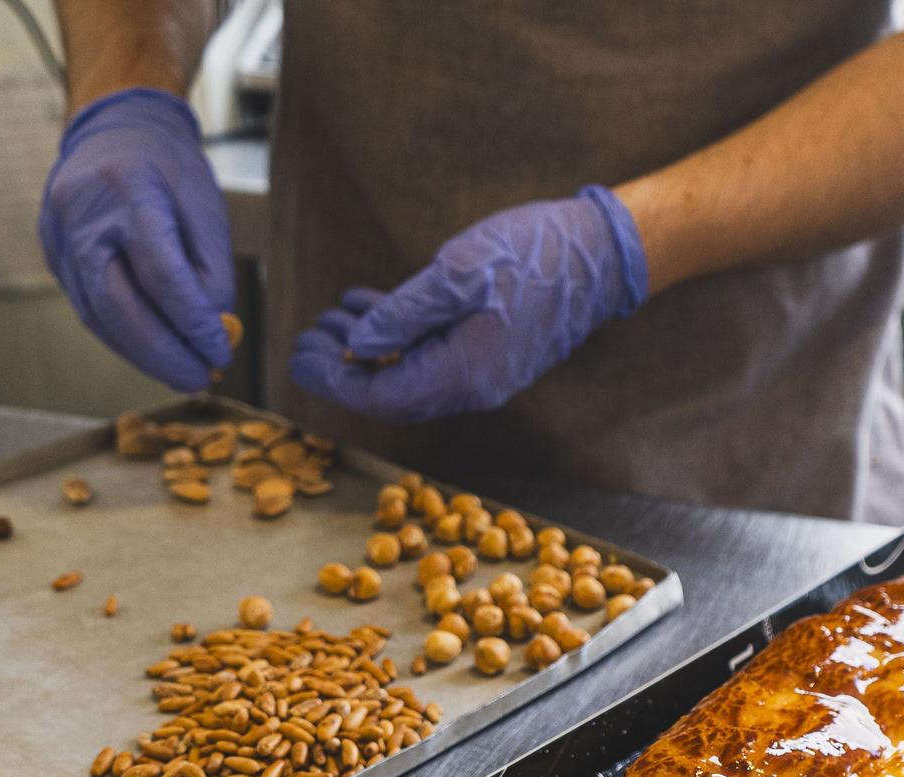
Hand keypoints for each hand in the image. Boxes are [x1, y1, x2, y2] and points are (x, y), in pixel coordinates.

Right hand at [39, 88, 235, 391]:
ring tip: (183, 373)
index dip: (192, 321)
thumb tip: (212, 331)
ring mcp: (59, 234)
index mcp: (128, 187)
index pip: (161, 273)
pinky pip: (88, 308)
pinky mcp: (52, 252)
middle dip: (162, 352)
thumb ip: (211, 268)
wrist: (114, 129)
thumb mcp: (205, 205)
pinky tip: (153, 354)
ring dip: (142, 354)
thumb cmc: (168, 168)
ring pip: (97, 314)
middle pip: (118, 303)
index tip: (220, 350)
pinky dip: (123, 339)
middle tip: (198, 378)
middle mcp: (83, 213)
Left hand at [289, 186, 647, 422]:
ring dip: (370, 351)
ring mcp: (486, 375)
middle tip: (309, 334)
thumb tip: (361, 345)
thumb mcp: (459, 271)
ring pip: (411, 377)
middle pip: (393, 395)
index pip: (383, 396)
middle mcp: (475, 386)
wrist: (604, 254)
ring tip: (333, 317)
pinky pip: (434, 361)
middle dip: (345, 368)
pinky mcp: (493, 356)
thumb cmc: (536, 254)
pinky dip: (399, 340)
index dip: (335, 380)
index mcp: (465, 371)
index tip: (299, 355)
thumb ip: (405, 312)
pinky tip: (372, 309)